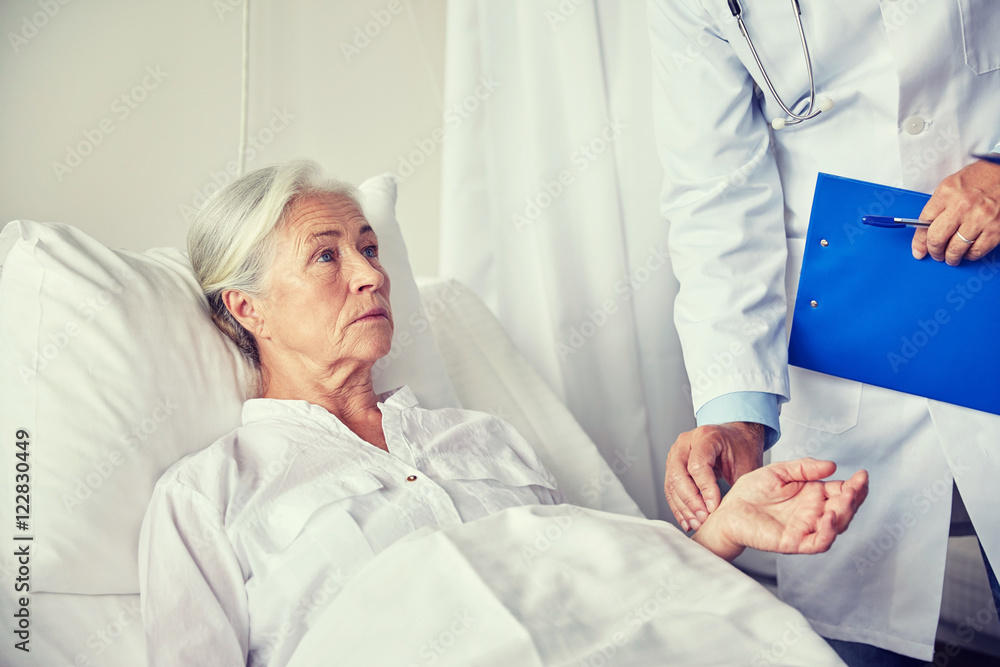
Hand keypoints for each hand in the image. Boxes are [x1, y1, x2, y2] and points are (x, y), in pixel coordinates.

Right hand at [664, 422, 763, 531]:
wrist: (736, 437)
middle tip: (703, 519)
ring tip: (696, 524)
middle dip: (691, 501)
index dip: (705, 489)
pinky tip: (687, 520)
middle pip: (678, 474)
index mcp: (706, 436)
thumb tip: (729, 513)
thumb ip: (737, 486)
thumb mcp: (746, 465)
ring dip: (683, 507)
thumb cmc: (742, 448)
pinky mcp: (672, 464)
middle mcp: (686, 442)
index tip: (714, 508)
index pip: (697, 465)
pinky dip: (678, 506)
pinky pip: (670, 488)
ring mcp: (676, 452)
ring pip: (671, 483)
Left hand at [691, 458, 868, 561]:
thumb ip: (804, 468)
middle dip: (855, 499)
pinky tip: (828, 517)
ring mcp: (805, 529)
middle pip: (845, 510)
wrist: (728, 509)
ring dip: (845, 515)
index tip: (862, 475)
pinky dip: (827, 533)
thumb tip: (832, 466)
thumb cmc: (751, 492)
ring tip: (845, 499)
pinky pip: (817, 542)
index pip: (842, 492)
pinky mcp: (794, 542)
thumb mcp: (779, 471)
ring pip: (836, 527)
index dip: (856, 486)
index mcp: (813, 495)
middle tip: (856, 487)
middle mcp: (813, 513)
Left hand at [912, 158, 999, 265]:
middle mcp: (962, 206)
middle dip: (934, 251)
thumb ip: (939, 206)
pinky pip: (977, 251)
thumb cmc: (982, 177)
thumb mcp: (953, 185)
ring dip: (951, 257)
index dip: (919, 240)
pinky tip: (968, 251)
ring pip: (956, 249)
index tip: (918, 249)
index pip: (924, 222)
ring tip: (951, 256)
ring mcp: (980, 218)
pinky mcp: (995, 229)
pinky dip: (970, 255)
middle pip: (937, 238)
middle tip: (936, 254)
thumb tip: (925, 229)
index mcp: (947, 192)